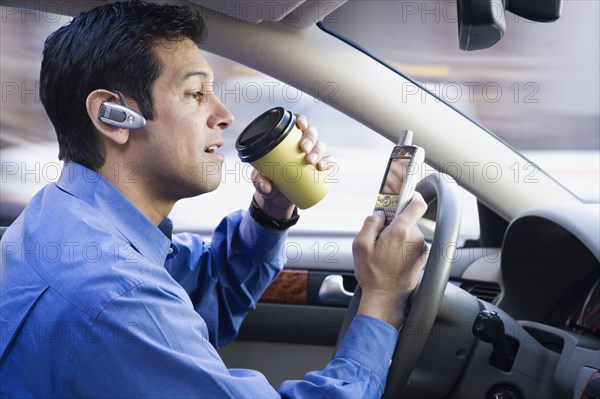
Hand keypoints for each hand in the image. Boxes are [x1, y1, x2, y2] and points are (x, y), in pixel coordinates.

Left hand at [251, 114, 332, 218]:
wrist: (276, 198)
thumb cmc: (267, 181)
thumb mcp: (259, 179)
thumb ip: (259, 181)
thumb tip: (266, 186)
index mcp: (286, 139)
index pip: (296, 123)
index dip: (301, 120)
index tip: (300, 125)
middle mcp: (300, 144)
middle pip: (310, 133)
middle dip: (310, 139)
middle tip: (304, 150)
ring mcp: (310, 155)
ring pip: (320, 146)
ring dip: (318, 151)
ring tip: (312, 162)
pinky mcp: (317, 168)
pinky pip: (328, 162)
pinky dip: (328, 163)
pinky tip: (324, 168)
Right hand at [352, 193, 428, 328]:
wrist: (386, 299)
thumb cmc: (373, 275)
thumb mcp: (360, 245)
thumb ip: (370, 223)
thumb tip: (378, 214)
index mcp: (400, 232)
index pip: (416, 204)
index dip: (411, 196)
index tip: (405, 194)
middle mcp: (415, 238)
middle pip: (408, 219)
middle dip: (394, 223)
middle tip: (381, 237)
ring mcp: (421, 249)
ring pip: (409, 232)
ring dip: (398, 237)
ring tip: (385, 252)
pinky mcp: (423, 258)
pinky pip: (412, 244)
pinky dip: (403, 247)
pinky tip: (392, 259)